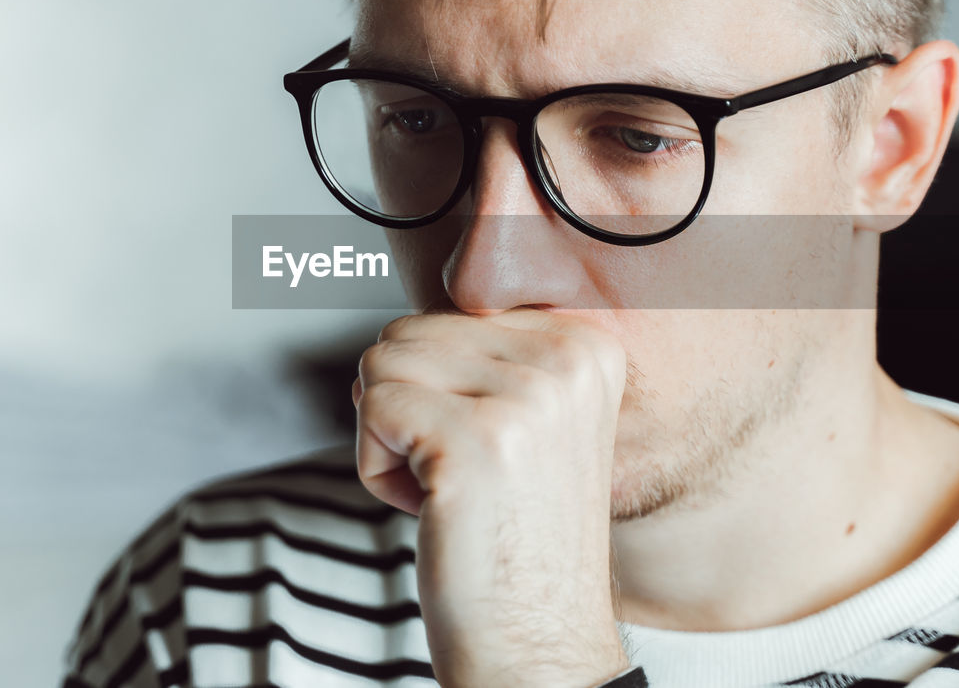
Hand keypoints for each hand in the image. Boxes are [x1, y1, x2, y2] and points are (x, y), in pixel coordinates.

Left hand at [352, 309, 631, 687]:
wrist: (539, 647)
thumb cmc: (514, 536)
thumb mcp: (530, 421)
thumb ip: (484, 355)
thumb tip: (396, 323)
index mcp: (586, 345)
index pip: (450, 312)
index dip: (438, 390)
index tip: (487, 452)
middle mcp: (567, 359)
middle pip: (407, 332)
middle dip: (405, 409)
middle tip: (463, 478)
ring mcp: (525, 398)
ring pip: (380, 363)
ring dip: (389, 438)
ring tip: (449, 491)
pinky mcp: (473, 440)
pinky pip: (372, 409)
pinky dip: (378, 470)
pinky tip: (433, 511)